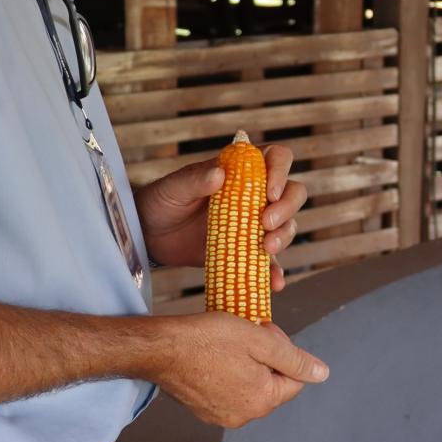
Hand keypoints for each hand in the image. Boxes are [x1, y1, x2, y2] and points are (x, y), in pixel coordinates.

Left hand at [135, 143, 309, 291]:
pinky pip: (270, 262)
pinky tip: (274, 282)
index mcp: (240, 171)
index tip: (270, 191)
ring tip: (266, 249)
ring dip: (284, 236)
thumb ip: (194, 180)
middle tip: (266, 223)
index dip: (280, 170)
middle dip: (287, 208)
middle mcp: (254, 195)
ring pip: (287, 225)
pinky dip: (275, 272)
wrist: (149, 237)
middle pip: (292, 192)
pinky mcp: (248, 252)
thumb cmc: (161, 203)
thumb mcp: (173, 188)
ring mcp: (254, 225)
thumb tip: (218, 174)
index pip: (275, 158)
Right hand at [150, 313, 328, 428]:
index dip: (284, 352)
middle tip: (246, 335)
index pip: (294, 380)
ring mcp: (220, 416)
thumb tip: (322, 374)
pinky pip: (228, 392)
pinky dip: (226, 374)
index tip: (263, 333)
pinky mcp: (202, 410)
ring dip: (246, 366)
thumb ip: (294, 360)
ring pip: (250, 387)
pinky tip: (213, 357)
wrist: (159, 348)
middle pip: (272, 385)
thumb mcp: (260, 341)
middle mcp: (243, 416)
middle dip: (266, 360)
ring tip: (228, 346)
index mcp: (262, 401)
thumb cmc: (208, 338)